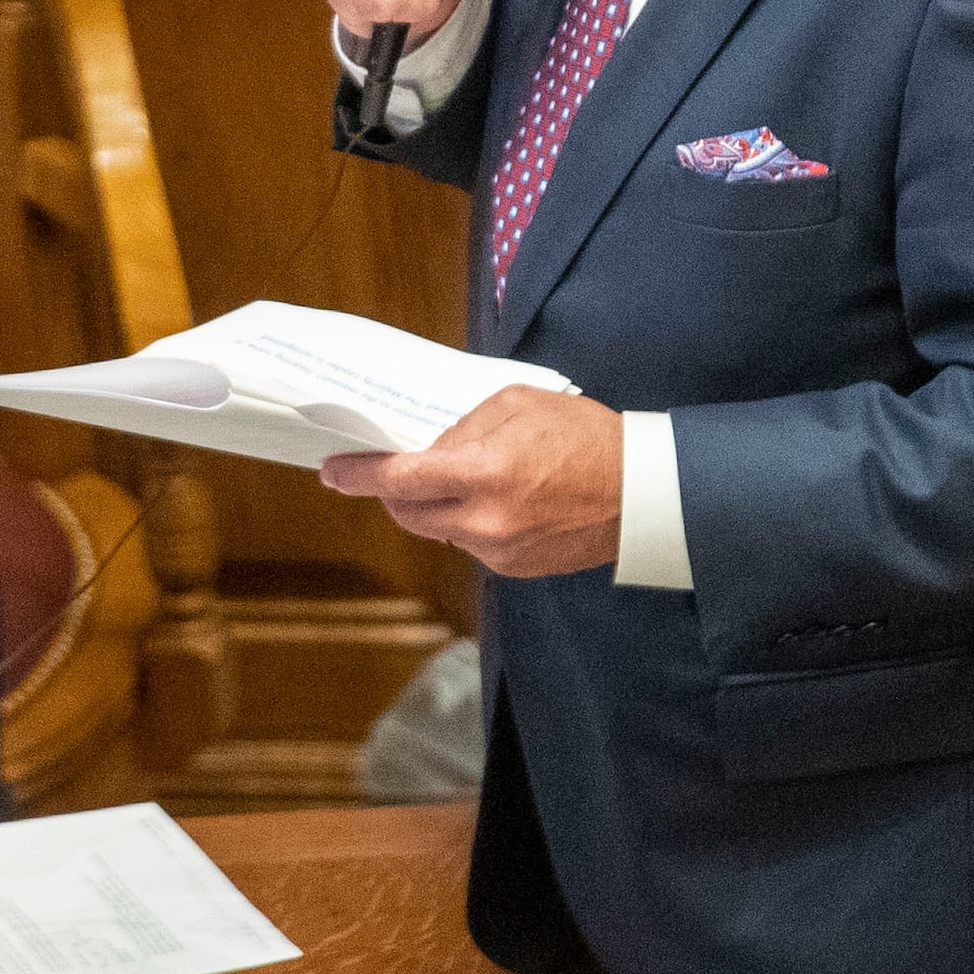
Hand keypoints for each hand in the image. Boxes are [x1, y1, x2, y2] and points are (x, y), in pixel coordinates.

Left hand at [322, 385, 621, 578]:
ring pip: (438, 530)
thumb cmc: (586, 439)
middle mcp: (483, 520)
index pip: (398, 479)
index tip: (332, 471)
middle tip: (403, 470)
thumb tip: (429, 450)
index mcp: (483, 472)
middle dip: (395, 491)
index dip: (358, 475)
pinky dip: (471, 523)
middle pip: (407, 512)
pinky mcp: (512, 569)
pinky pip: (470, 544)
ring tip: (476, 479)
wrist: (641, 495)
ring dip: (439, 506)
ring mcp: (496, 551)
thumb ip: (464, 426)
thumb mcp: (519, 404)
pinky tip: (504, 503)